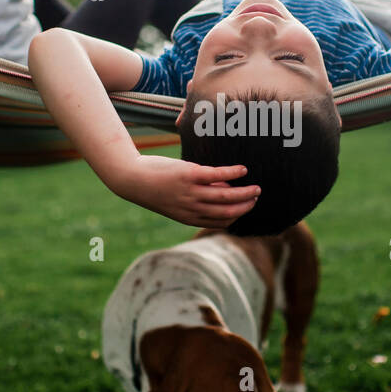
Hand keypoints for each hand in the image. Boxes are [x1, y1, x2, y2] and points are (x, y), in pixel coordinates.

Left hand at [108, 155, 259, 228]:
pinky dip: (233, 173)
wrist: (132, 179)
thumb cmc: (155, 187)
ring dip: (244, 192)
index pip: (220, 222)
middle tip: (257, 197)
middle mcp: (192, 208)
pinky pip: (217, 176)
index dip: (237, 217)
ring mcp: (191, 192)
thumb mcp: (176, 200)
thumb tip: (223, 187)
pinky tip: (243, 169)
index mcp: (189, 217)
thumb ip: (198, 198)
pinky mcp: (189, 175)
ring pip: (225, 196)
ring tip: (256, 187)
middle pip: (227, 211)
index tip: (247, 208)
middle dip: (245, 206)